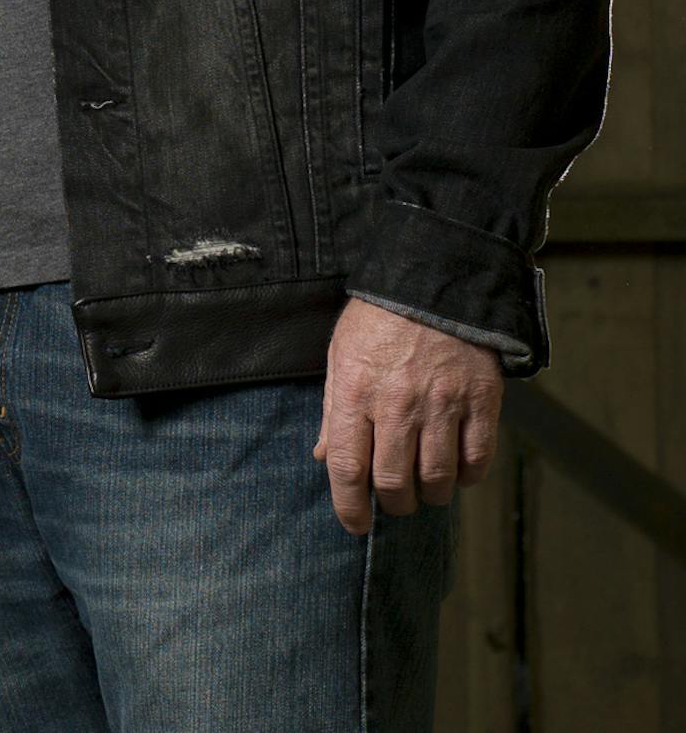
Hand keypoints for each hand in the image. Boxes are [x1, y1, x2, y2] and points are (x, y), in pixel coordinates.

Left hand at [314, 297, 501, 535]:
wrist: (433, 280)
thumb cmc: (378, 320)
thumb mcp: (340, 353)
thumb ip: (332, 409)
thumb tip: (324, 458)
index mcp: (355, 391)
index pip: (347, 468)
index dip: (349, 507)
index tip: (355, 525)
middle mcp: (397, 403)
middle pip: (394, 483)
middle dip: (393, 504)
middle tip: (395, 501)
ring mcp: (442, 404)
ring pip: (437, 480)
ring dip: (430, 495)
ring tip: (424, 486)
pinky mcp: (480, 403)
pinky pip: (477, 461)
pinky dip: (466, 477)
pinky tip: (456, 469)